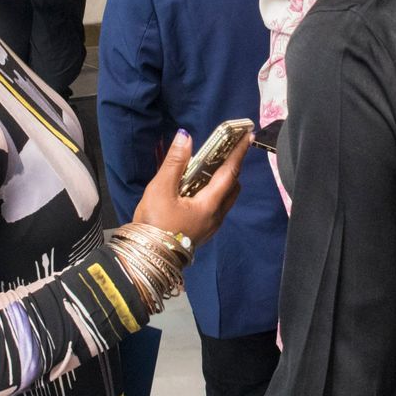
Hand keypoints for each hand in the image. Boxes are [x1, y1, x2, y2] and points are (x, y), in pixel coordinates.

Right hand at [130, 127, 247, 246]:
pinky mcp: (202, 233)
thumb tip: (185, 137)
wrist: (147, 258)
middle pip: (233, 187)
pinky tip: (197, 189)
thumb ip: (174, 162)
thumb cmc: (154, 224)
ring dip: (223, 182)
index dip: (239, 153)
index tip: (247, 137)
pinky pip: (216, 208)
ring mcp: (210, 227)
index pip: (230, 172)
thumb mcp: (160, 189)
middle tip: (226, 151)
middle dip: (232, 167)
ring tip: (210, 168)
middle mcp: (216, 216)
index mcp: (210, 204)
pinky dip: (214, 193)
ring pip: (225, 199)